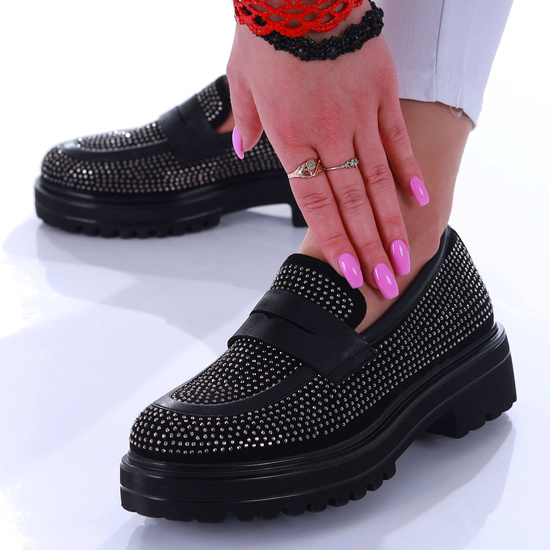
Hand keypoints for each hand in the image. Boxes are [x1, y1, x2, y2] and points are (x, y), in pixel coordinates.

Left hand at [227, 9, 427, 297]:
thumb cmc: (269, 30)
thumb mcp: (241, 79)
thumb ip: (245, 121)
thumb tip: (241, 146)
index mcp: (289, 137)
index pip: (314, 205)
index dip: (334, 242)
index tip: (348, 273)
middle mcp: (326, 134)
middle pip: (351, 204)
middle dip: (368, 249)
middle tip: (383, 283)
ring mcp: (358, 114)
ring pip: (378, 181)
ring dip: (391, 224)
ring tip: (402, 258)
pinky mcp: (382, 92)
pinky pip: (397, 139)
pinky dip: (407, 172)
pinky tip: (417, 202)